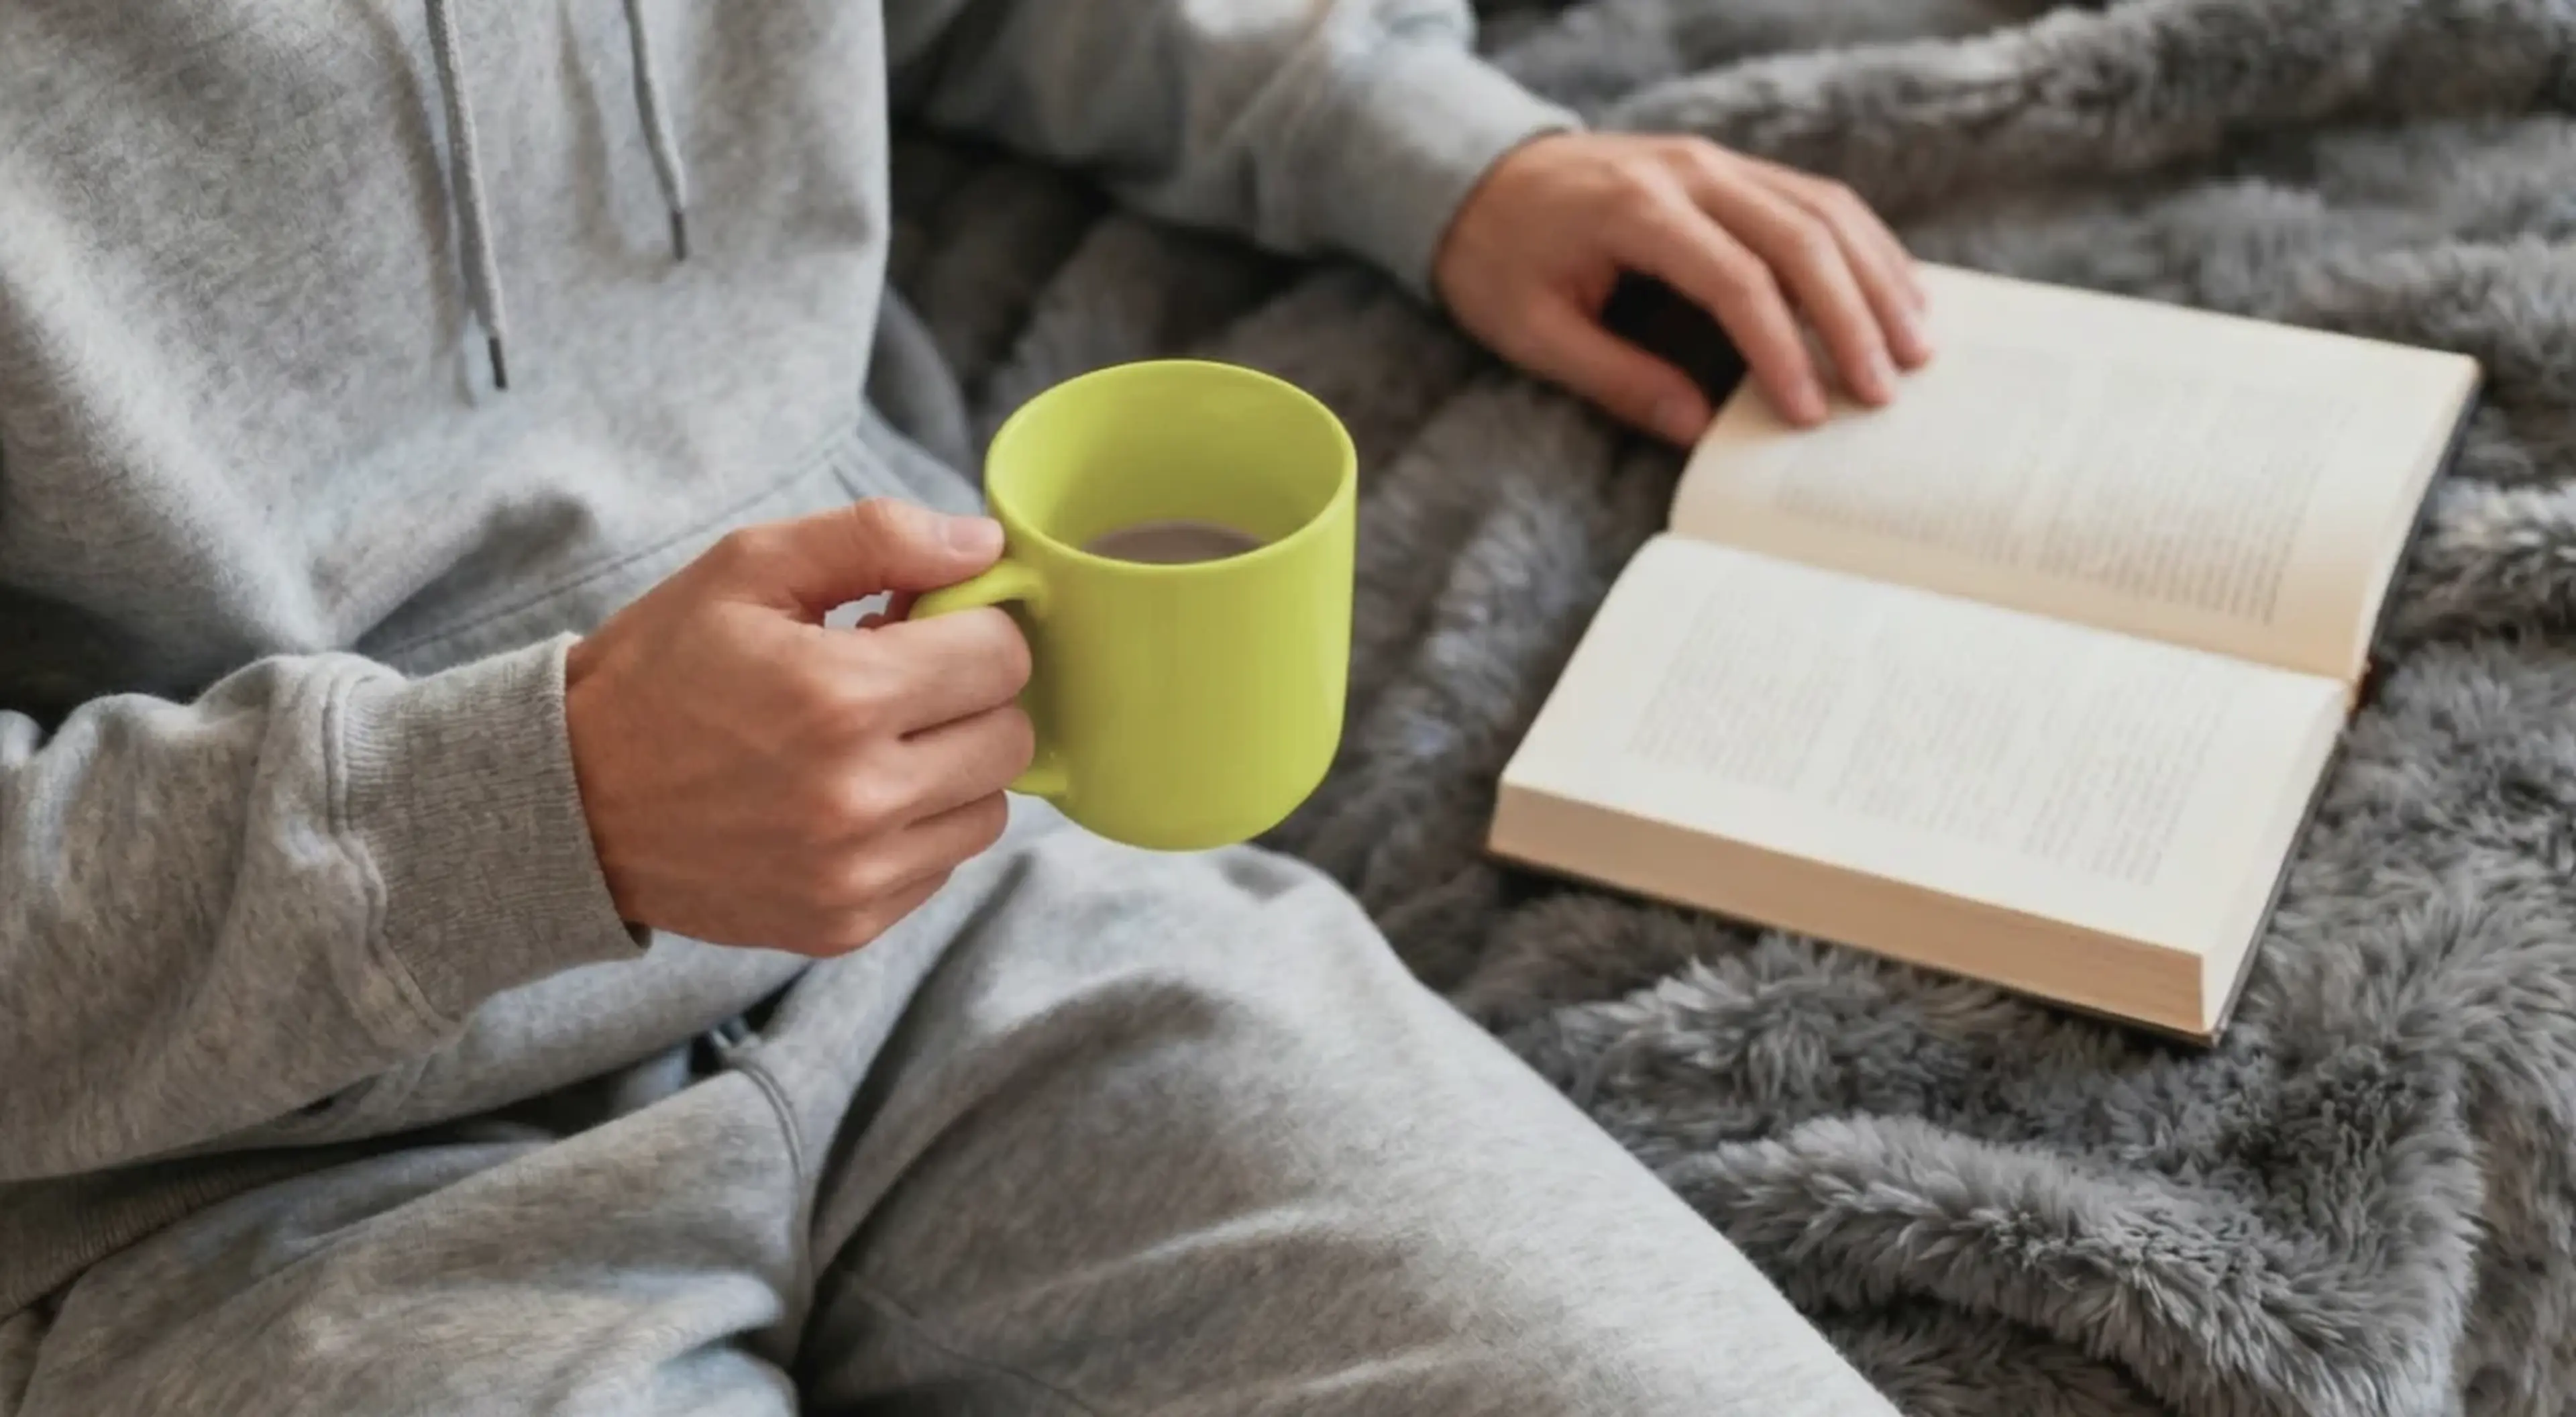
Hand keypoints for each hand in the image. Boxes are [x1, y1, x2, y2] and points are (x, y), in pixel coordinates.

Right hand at [564, 499, 1032, 955]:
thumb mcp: (748, 568)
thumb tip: (984, 545)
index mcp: (842, 698)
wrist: (571, 802)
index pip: (1002, 657)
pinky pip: (941, 867)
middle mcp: (860, 799)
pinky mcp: (845, 926)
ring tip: (870, 743)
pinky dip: (914, 828)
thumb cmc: (661, 671)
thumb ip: (876, 538)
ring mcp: (855, 875)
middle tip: (893, 681)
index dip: (968, 627)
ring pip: (989, 810)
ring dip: (950, 767)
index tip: (914, 625)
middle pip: (1009, 738)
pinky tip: (846, 798)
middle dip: (966, 697)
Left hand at [1433, 132, 1932, 440]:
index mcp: (1637, 211)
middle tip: (1886, 391)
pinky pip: (1814, 198)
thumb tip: (1698, 430)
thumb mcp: (1532, 330)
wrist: (1477, 176)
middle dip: (1853, 319)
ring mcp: (1716, 162)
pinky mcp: (1730, 167)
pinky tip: (1893, 292)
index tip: (1810, 414)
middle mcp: (1691, 173)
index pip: (1737, 280)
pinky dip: (1863, 246)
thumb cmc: (1498, 259)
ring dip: (1877, 278)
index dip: (1782, 350)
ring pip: (1824, 209)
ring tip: (1916, 347)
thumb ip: (1614, 378)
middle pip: (1801, 238)